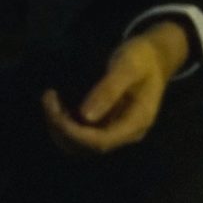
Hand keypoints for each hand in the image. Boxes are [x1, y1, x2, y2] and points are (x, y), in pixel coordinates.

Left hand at [42, 20, 189, 153]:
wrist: (155, 56)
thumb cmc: (142, 57)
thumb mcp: (127, 66)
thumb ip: (108, 90)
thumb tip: (84, 115)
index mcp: (136, 122)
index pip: (101, 141)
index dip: (74, 132)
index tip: (54, 109)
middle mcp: (127, 133)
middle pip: (89, 147)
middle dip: (63, 129)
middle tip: (48, 99)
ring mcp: (118, 131)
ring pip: (83, 145)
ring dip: (61, 129)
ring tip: (50, 101)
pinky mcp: (109, 125)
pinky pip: (83, 135)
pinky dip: (66, 125)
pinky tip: (58, 105)